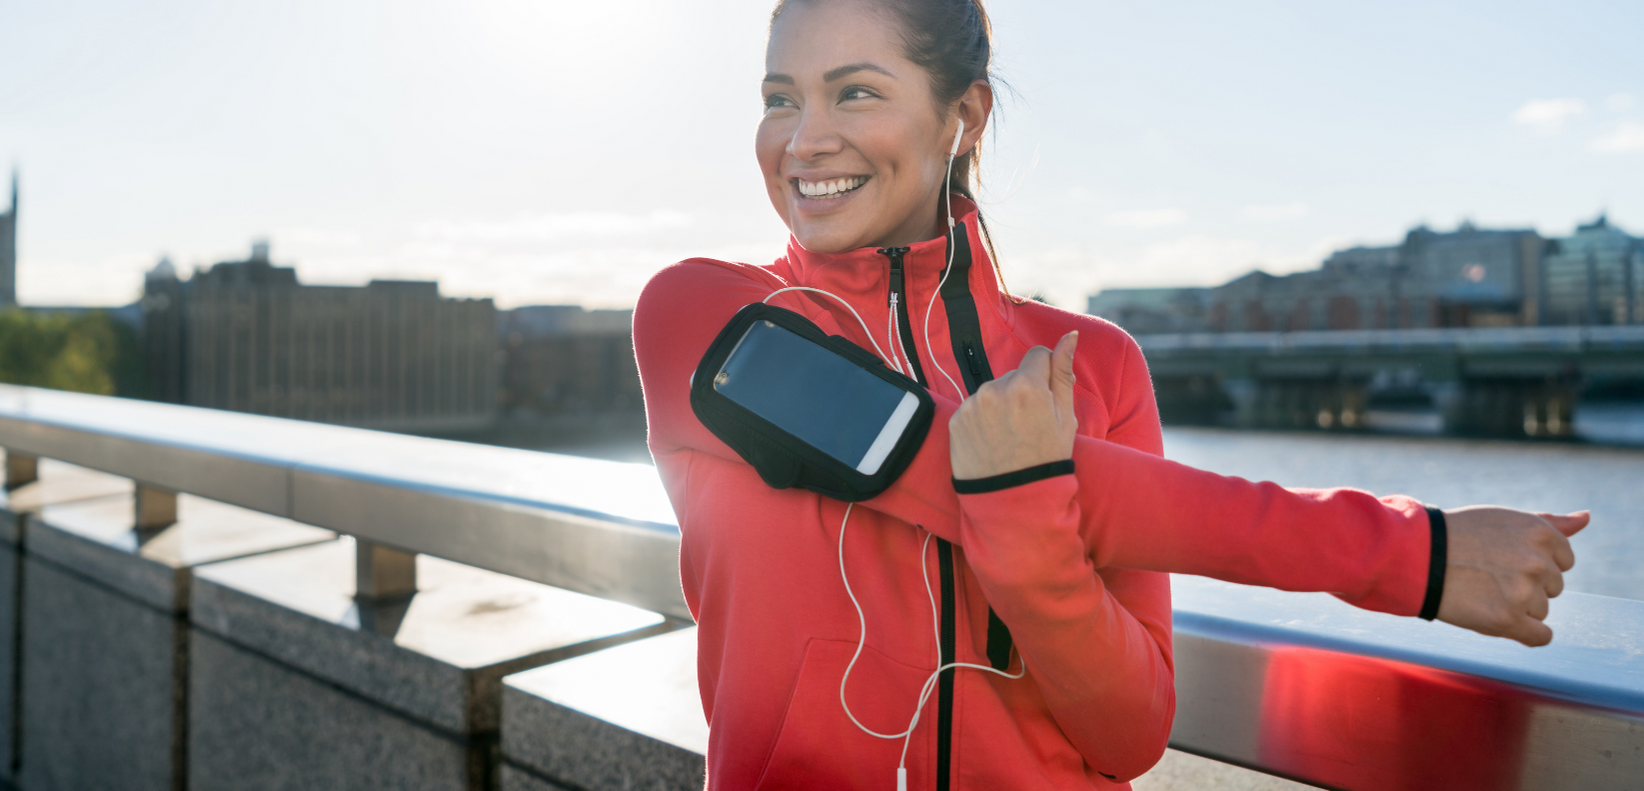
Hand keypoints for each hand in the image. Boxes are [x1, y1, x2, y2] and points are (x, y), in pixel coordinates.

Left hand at [950, 331, 1078, 479]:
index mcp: (1027, 385)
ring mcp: (972, 405)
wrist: (1013, 502)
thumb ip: (1063, 372)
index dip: (1045, 374)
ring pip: (992, 391)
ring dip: (1001, 405)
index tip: (1046, 397)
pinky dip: (982, 420)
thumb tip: (1070, 335)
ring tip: (1010, 436)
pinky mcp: (956, 420)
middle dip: (1023, 391)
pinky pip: (974, 408)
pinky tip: (992, 441)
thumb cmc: (1047, 460)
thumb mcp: (1065, 417)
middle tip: (1029, 425)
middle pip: (1013, 375)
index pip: (1037, 356)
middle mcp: (995, 389)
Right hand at [1437, 507, 1588, 646]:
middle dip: (1526, 585)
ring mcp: (1524, 592)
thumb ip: (1551, 522)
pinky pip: (1540, 636)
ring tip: (1481, 592)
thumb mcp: (1505, 519)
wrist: (1415, 556)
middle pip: (1552, 588)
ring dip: (1517, 607)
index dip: (1533, 563)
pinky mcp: (1507, 620)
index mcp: (1542, 533)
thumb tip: (1586, 517)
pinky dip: (1527, 634)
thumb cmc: (1459, 534)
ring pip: (1540, 611)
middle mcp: (1538, 562)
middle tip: (1488, 575)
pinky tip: (1502, 620)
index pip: (1563, 561)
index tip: (1504, 560)